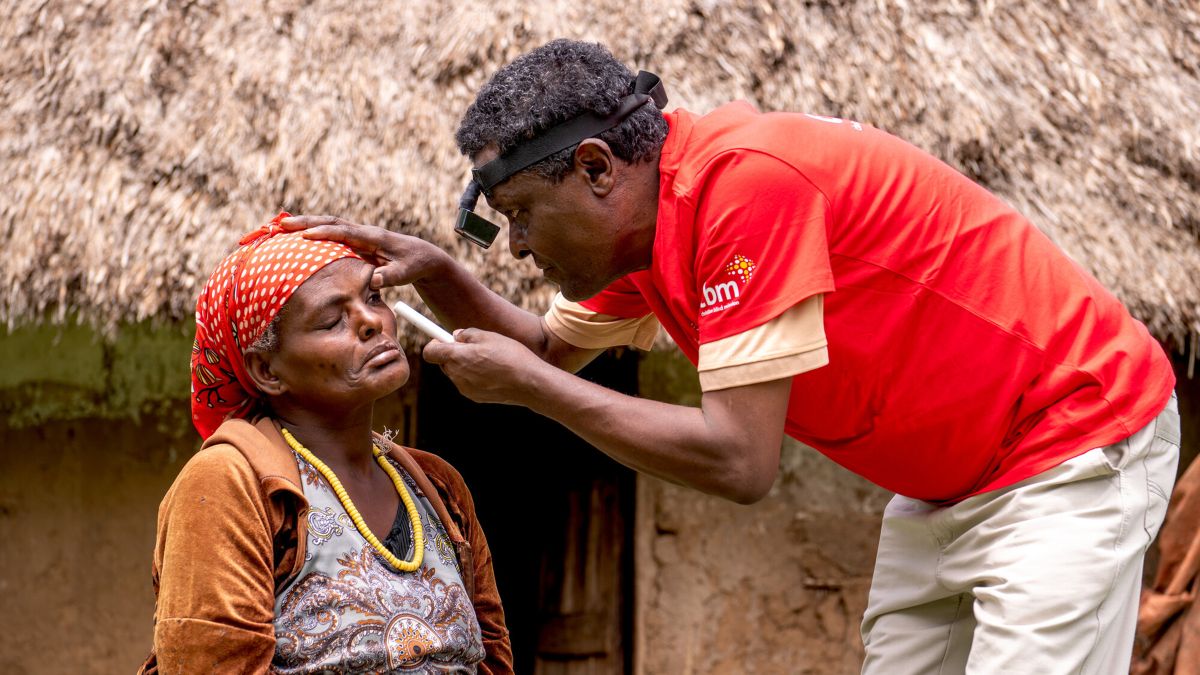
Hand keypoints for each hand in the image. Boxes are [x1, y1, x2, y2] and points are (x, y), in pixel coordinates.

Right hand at [279, 215, 449, 288]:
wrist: (422, 256)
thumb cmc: (414, 264)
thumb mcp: (405, 273)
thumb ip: (390, 277)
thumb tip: (373, 282)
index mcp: (372, 237)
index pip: (344, 232)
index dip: (324, 233)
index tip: (304, 236)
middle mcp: (362, 232)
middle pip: (330, 222)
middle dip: (305, 222)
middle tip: (281, 225)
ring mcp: (357, 236)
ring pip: (327, 226)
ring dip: (305, 225)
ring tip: (280, 227)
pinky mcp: (355, 242)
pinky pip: (330, 235)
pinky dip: (313, 233)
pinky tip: (296, 238)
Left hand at [422, 328, 554, 405]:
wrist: (528, 383)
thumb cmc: (510, 355)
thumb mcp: (489, 336)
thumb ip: (467, 334)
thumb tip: (456, 337)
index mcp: (456, 357)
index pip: (430, 352)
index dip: (434, 343)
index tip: (443, 338)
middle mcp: (456, 374)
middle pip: (444, 362)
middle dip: (453, 353)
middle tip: (472, 346)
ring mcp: (464, 388)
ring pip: (456, 373)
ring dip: (465, 365)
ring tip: (488, 360)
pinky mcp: (474, 397)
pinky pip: (467, 383)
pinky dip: (474, 376)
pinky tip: (493, 373)